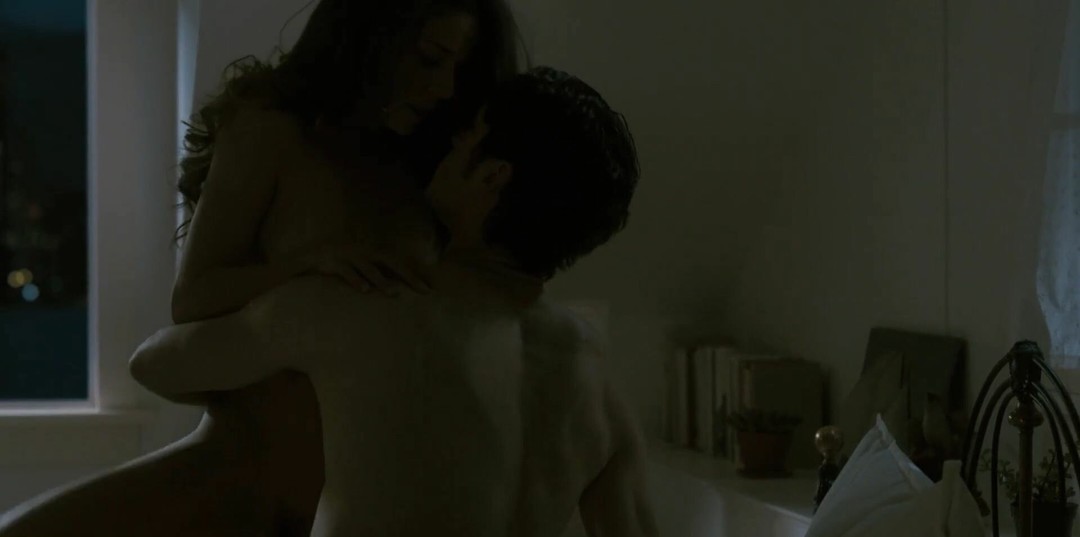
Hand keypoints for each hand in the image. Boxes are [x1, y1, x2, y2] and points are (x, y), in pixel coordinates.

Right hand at [303, 242, 431, 296]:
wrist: (308, 253)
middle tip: (422, 290)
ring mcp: (348, 255)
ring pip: (369, 267)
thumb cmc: (340, 263)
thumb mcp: (360, 265)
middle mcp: (363, 251)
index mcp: (372, 251)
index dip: (413, 274)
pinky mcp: (333, 261)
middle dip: (407, 275)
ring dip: (381, 280)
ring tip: (394, 294)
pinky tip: (365, 290)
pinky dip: (356, 280)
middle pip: (390, 261)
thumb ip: (377, 273)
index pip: (397, 262)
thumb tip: (398, 288)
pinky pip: (346, 271)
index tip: (428, 291)